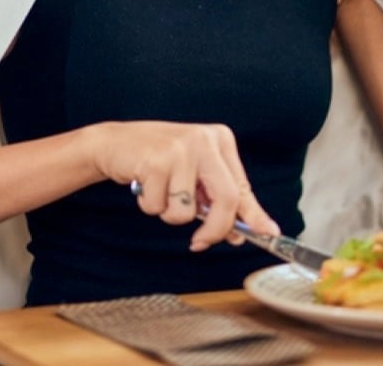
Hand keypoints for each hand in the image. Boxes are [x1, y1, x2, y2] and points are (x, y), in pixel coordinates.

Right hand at [88, 120, 278, 250]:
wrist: (114, 143)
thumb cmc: (157, 160)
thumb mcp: (194, 175)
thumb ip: (216, 201)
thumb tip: (238, 234)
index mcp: (220, 140)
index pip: (242, 187)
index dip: (254, 217)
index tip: (268, 234)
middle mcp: (205, 140)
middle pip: (227, 200)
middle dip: (214, 230)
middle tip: (199, 243)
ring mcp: (181, 149)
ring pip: (187, 211)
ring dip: (169, 214)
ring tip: (159, 191)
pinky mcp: (156, 161)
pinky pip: (160, 207)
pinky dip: (150, 205)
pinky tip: (144, 185)